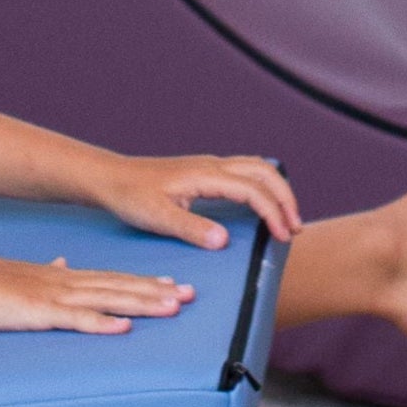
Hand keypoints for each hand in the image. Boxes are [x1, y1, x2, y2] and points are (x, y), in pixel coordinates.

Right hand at [0, 252, 194, 334]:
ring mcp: (57, 298)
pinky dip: (102, 324)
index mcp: (66, 278)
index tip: (175, 284)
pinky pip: (76, 321)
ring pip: (109, 301)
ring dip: (142, 304)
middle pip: (122, 288)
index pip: (115, 279)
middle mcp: (69, 284)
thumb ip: (49, 272)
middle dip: (158, 292)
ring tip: (172, 307)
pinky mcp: (41, 314)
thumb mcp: (26, 276)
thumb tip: (62, 263)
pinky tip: (124, 328)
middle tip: (191, 294)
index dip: (147, 282)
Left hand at [95, 152, 301, 249]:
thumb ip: (191, 228)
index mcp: (206, 175)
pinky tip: (262, 204)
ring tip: (286, 218)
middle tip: (294, 228)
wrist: (111, 178)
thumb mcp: (157, 217)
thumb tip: (224, 240)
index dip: (273, 212)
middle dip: (286, 198)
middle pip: (265, 173)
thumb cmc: (130, 196)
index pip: (253, 190)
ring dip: (277, 190)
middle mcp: (213, 165)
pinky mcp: (205, 172)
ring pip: (257, 168)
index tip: (283, 236)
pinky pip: (245, 171)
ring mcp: (210, 166)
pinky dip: (263, 185)